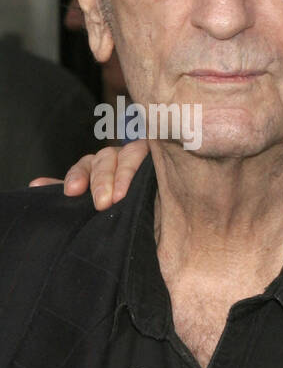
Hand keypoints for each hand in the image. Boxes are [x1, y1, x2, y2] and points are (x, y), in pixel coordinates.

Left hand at [29, 138, 150, 208]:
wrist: (162, 212)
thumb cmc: (124, 203)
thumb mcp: (95, 197)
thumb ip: (70, 189)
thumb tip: (34, 185)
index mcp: (100, 167)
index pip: (85, 166)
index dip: (77, 176)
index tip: (72, 192)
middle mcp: (119, 158)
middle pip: (105, 160)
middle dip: (101, 181)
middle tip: (101, 204)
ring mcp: (141, 156)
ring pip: (128, 156)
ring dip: (122, 176)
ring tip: (120, 198)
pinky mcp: (161, 158)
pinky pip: (151, 155)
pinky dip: (144, 166)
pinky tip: (148, 176)